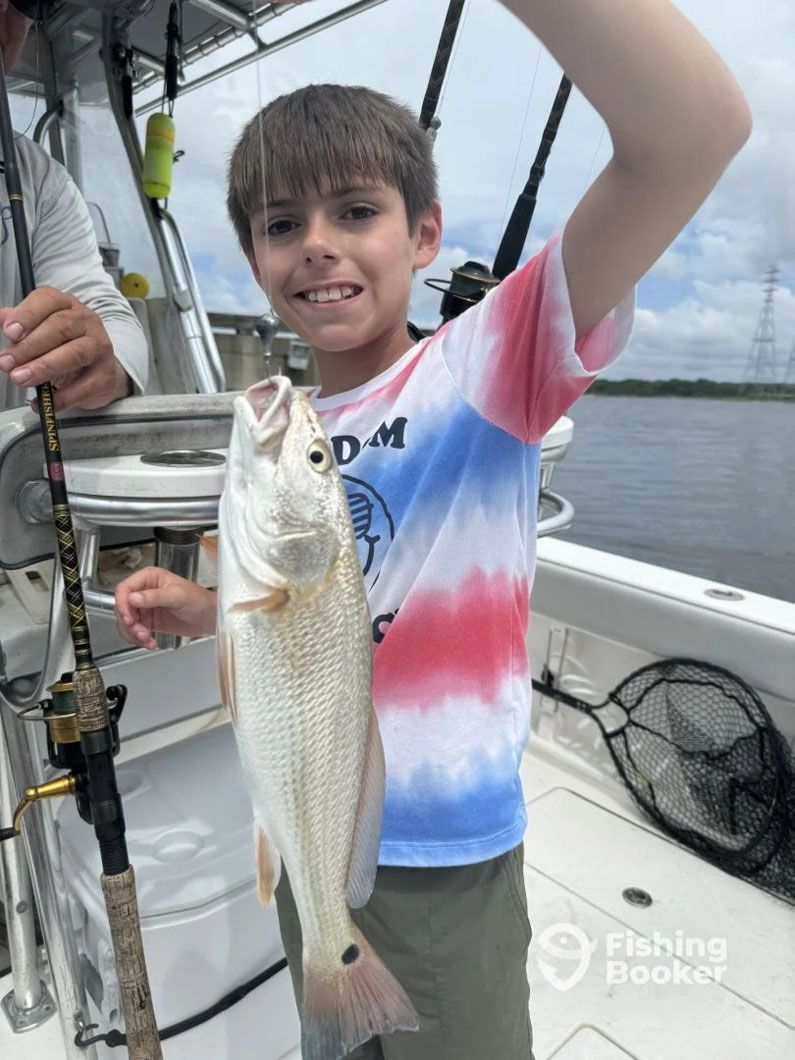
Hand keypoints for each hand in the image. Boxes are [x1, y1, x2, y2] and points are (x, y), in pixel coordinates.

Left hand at [0, 287, 131, 411]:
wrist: (100, 373)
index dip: (28, 315)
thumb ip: (21, 324)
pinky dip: (60, 396)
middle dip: (29, 346)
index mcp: (67, 305)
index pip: (49, 300)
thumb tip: (1, 319)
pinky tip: (42, 401)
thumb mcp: (42, 330)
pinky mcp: (105, 375)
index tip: (9, 333)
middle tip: (6, 363)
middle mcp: (87, 322)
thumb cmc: (66, 347)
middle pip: (60, 327)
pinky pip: (83, 386)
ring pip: (75, 353)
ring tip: (20, 379)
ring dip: (44, 367)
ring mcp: (99, 348)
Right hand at [115, 567, 216, 649]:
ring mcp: (145, 607)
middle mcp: (144, 591)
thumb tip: (133, 598)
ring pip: (126, 621)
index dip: (122, 604)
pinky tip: (150, 642)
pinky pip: (134, 631)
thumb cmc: (199, 600)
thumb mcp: (178, 596)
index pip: (125, 589)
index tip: (129, 618)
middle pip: (122, 607)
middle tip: (142, 633)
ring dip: (134, 633)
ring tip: (148, 639)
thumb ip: (155, 597)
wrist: (209, 617)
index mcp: (149, 578)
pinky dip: (138, 639)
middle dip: (130, 623)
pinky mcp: (148, 621)